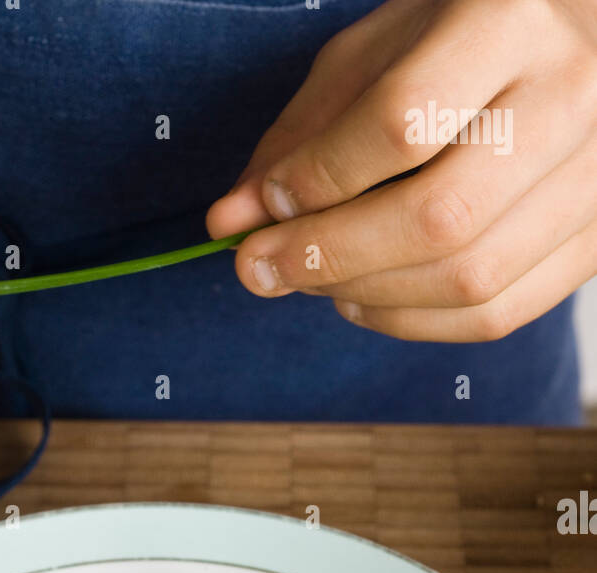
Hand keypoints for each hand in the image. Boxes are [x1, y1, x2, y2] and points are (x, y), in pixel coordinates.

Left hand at [208, 0, 596, 341]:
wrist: (578, 40)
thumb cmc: (467, 34)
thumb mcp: (379, 50)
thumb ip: (304, 133)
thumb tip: (231, 219)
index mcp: (511, 19)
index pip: (404, 122)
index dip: (321, 178)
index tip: (264, 203)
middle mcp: (571, 97)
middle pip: (440, 218)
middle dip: (330, 257)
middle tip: (261, 267)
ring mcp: (596, 176)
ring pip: (469, 279)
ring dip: (367, 297)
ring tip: (310, 280)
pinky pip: (497, 314)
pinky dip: (412, 323)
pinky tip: (364, 300)